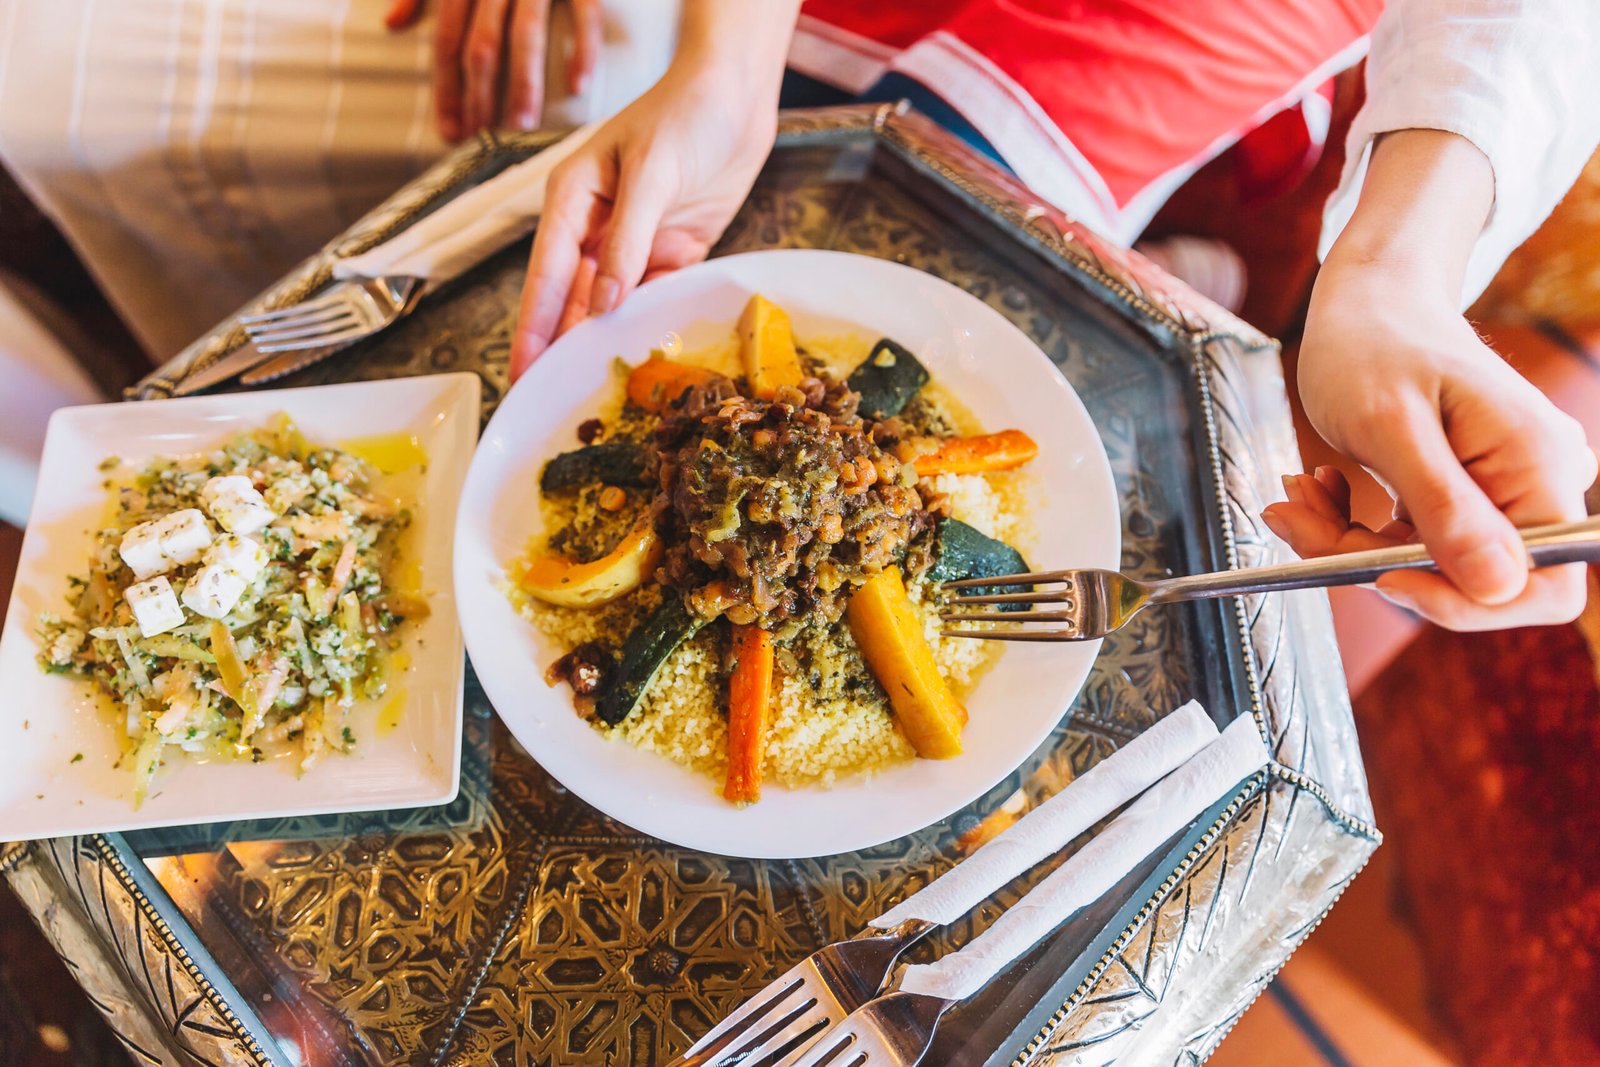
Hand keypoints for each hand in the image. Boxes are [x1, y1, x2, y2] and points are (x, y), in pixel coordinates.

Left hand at [418, 0, 602, 140]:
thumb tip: (390, 23)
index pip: (447, 42)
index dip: (446, 90)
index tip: (450, 130)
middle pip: (481, 47)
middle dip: (480, 97)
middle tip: (484, 138)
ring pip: (525, 38)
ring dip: (523, 86)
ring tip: (521, 126)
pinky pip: (582, 15)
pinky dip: (582, 50)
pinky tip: (579, 87)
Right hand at [509, 71, 778, 377]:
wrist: (739, 97)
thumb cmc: (686, 112)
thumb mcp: (651, 172)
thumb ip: (628, 240)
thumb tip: (603, 302)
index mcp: (572, 201)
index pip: (545, 276)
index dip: (534, 328)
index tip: (525, 371)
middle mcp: (596, 227)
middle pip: (572, 300)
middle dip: (562, 348)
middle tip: (551, 399)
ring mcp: (633, 243)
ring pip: (611, 307)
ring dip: (605, 343)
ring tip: (594, 391)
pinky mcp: (670, 253)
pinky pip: (653, 299)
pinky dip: (649, 325)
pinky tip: (643, 359)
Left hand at [1266, 263, 1594, 629]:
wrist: (1367, 303)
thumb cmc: (1375, 343)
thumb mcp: (1392, 426)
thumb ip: (1444, 506)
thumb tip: (1496, 587)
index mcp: (1538, 466)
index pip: (1541, 586)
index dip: (1462, 601)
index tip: (1383, 575)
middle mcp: (1533, 484)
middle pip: (1468, 580)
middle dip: (1376, 562)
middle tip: (1303, 520)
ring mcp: (1497, 492)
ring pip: (1426, 565)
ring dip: (1348, 544)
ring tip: (1300, 495)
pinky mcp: (1459, 498)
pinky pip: (1410, 543)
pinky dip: (1353, 529)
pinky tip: (1321, 489)